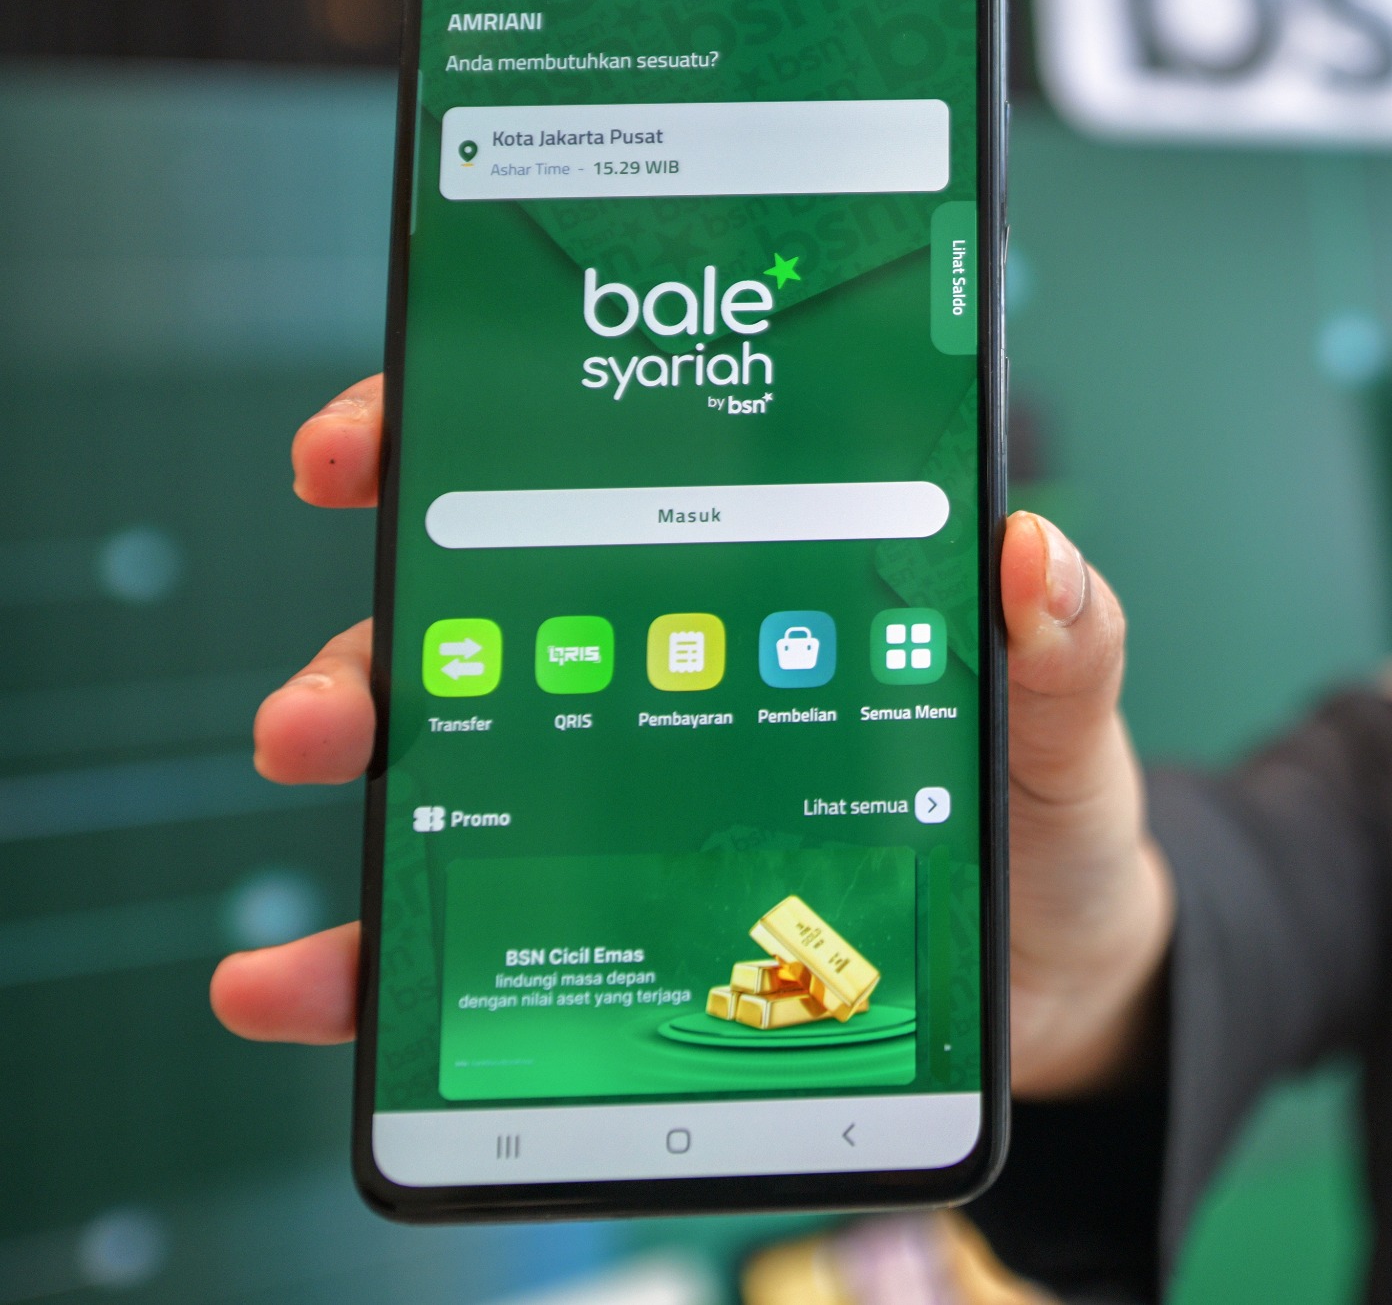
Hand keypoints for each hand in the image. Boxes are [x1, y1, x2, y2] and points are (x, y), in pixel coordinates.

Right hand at [213, 377, 1175, 1099]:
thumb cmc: (1043, 818)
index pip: (585, 482)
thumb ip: (1065, 642)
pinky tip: (298, 978)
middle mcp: (655, 676)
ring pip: (442, 764)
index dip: (460, 440)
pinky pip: (468, 930)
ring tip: (309, 772)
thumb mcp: (1066, 724)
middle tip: (336, 692)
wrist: (1054, 976)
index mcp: (750, 590)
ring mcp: (619, 799)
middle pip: (474, 625)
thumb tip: (1031, 548)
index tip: (370, 447)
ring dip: (351, 764)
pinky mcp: (608, 924)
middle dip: (376, 637)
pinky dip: (366, 957)